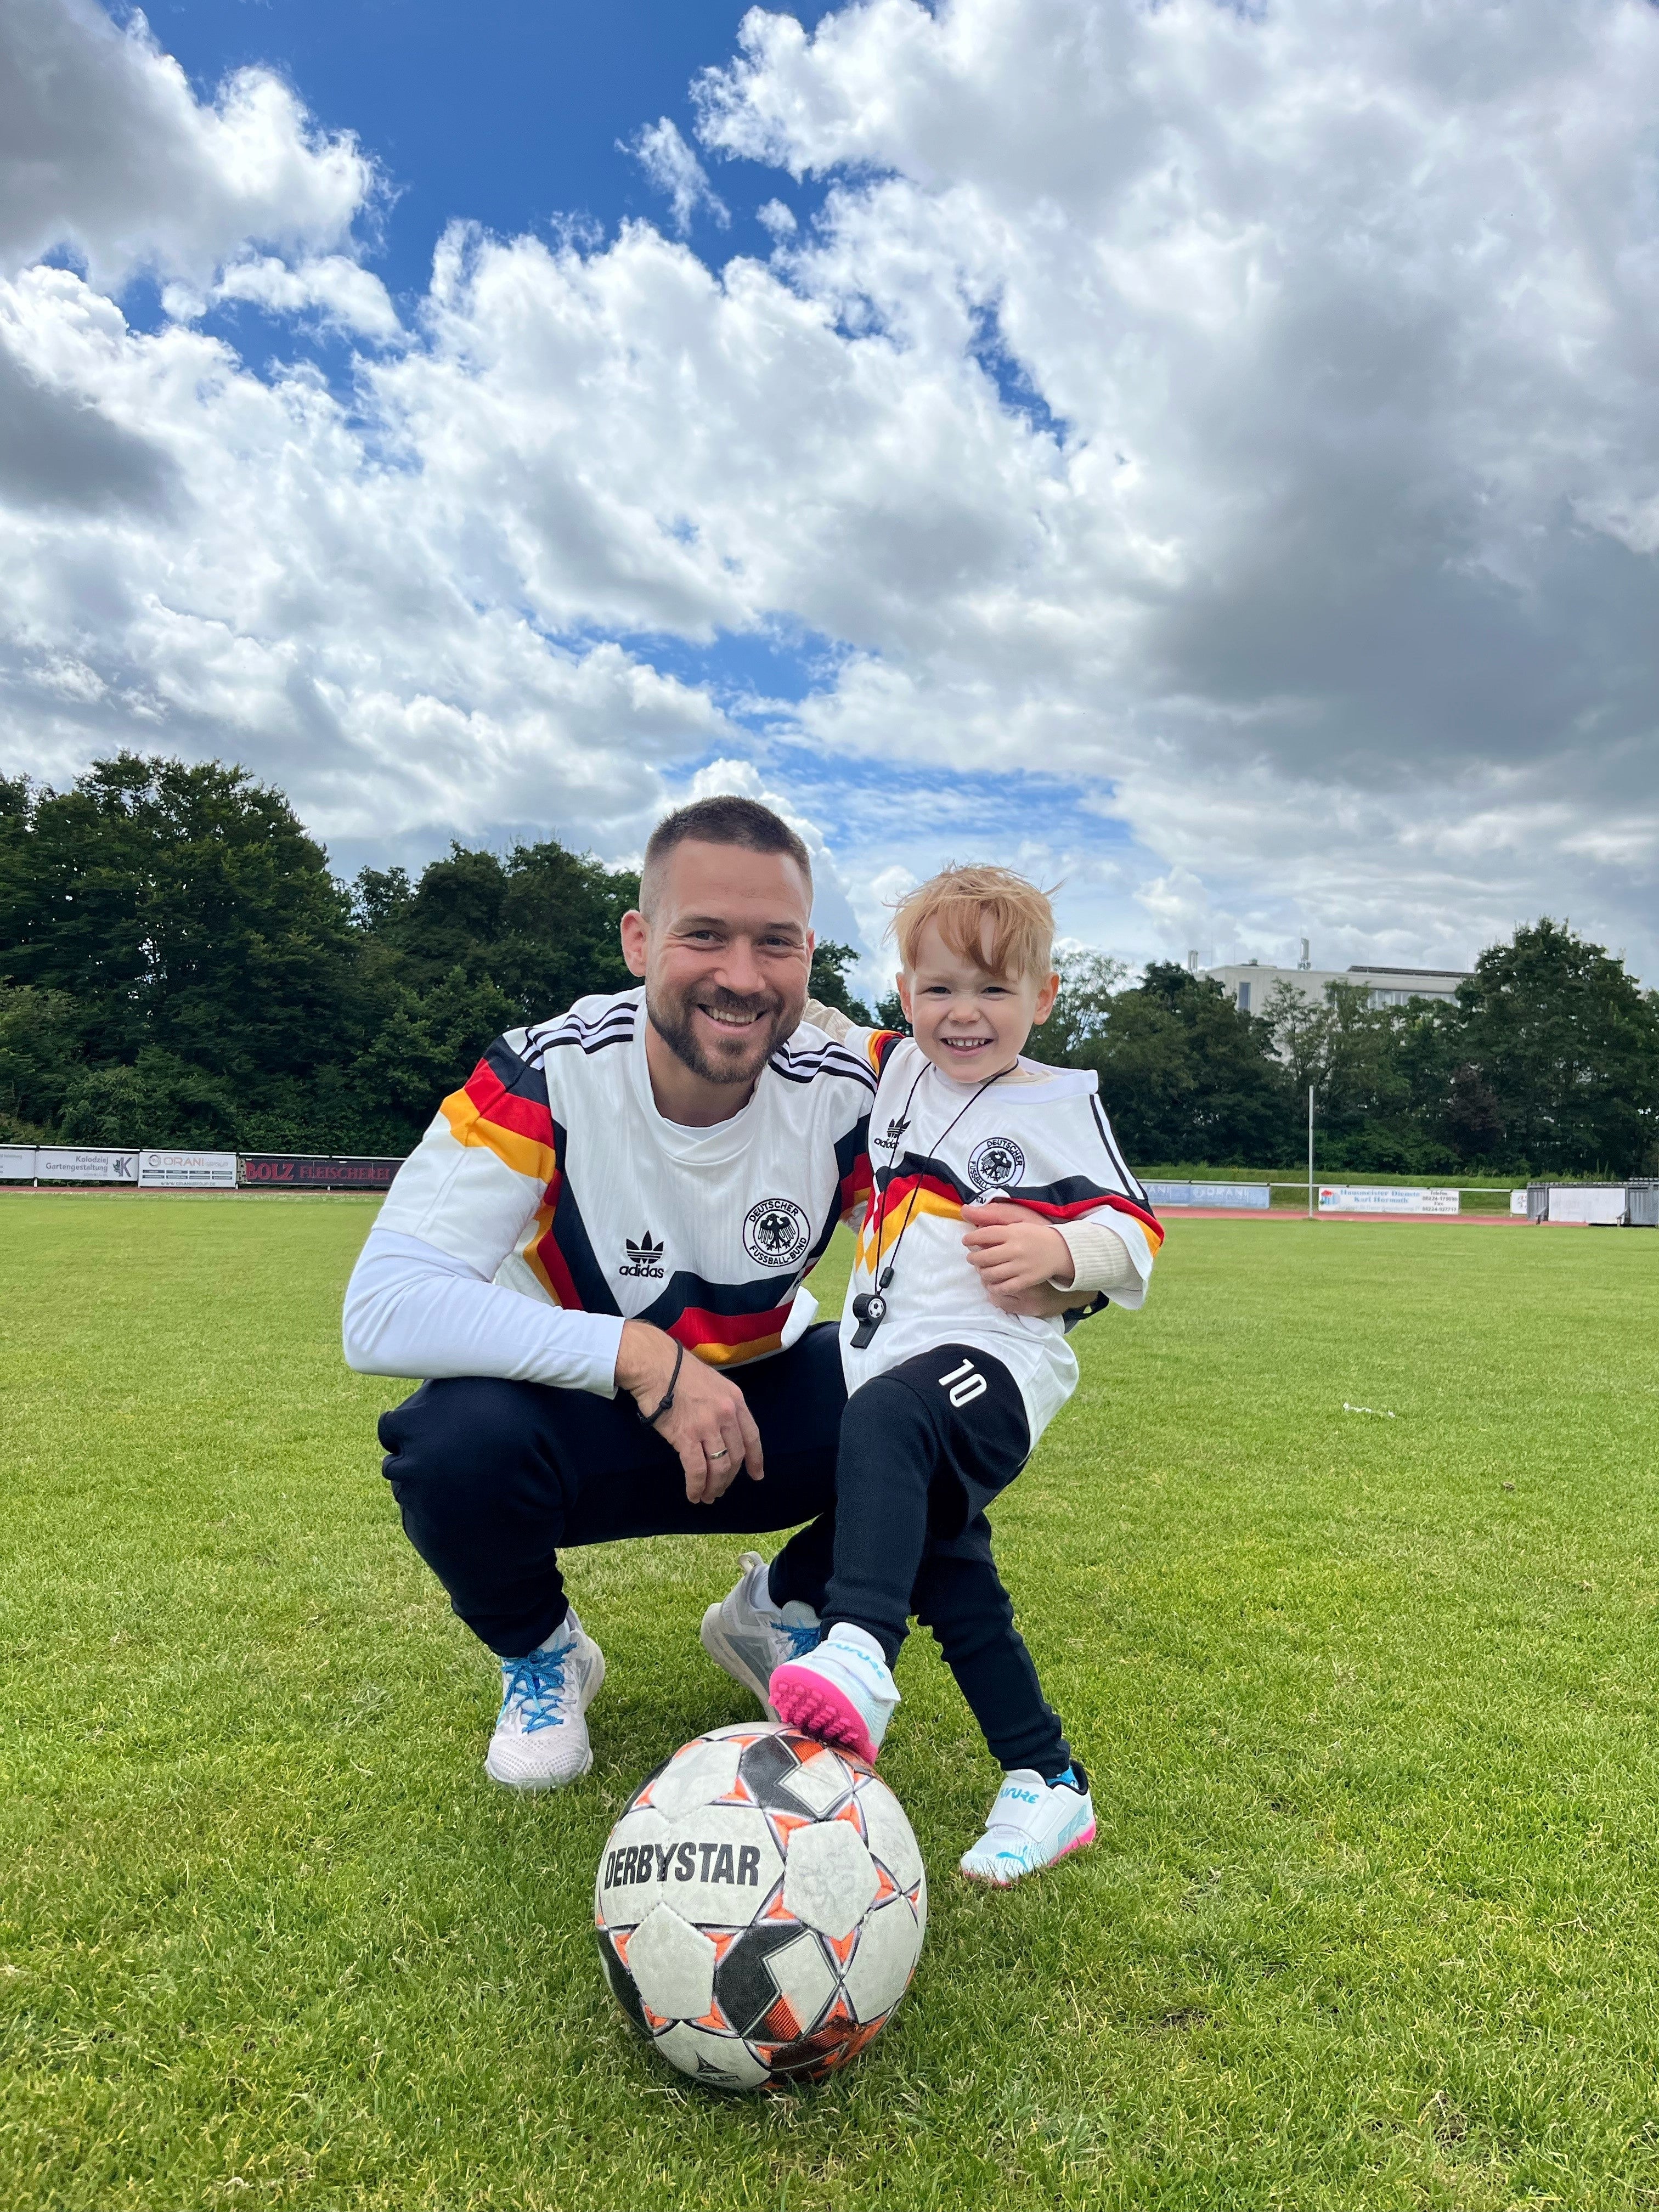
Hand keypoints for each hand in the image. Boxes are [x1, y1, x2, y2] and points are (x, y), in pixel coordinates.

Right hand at [615, 1321, 763, 1502]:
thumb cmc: (678, 1370)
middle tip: (720, 1490)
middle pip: (735, 1456)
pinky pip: (697, 1470)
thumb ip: (722, 1405)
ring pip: (719, 1467)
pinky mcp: (686, 1437)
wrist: (654, 1363)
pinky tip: (694, 1495)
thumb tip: (720, 1429)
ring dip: (714, 1487)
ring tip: (707, 1496)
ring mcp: (707, 1426)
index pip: (752, 1437)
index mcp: (735, 1401)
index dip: (755, 1459)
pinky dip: (696, 1487)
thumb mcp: (713, 1383)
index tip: (756, 1475)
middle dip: (729, 1478)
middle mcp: (726, 1415)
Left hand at [962, 1201, 1074, 1315]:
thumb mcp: (1017, 1220)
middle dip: (973, 1258)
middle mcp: (1015, 1249)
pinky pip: (1004, 1287)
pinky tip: (992, 1283)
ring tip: (982, 1269)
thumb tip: (966, 1212)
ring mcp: (1021, 1266)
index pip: (984, 1235)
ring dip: (982, 1272)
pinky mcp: (1027, 1280)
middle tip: (972, 1258)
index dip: (971, 1238)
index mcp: (1012, 1232)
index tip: (966, 1241)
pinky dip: (994, 1287)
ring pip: (991, 1273)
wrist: (1062, 1249)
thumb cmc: (1035, 1234)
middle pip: (984, 1257)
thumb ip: (993, 1217)